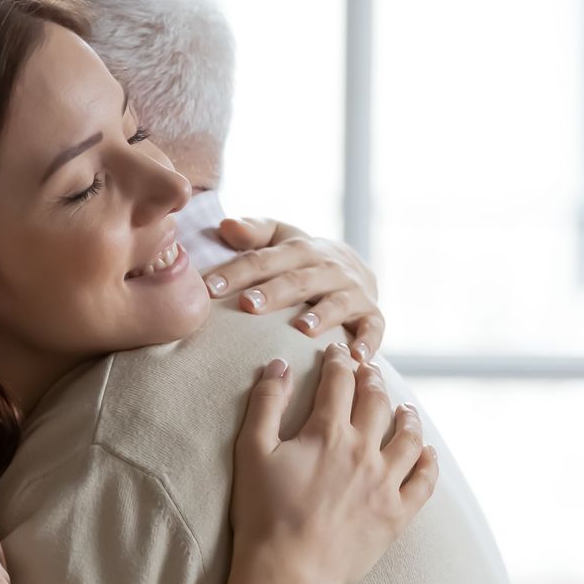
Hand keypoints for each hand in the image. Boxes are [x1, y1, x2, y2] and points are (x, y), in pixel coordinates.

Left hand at [202, 216, 384, 360]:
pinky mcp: (371, 315)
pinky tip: (356, 358)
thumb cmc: (303, 259)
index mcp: (301, 250)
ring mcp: (353, 292)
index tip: (210, 287)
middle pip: (299, 280)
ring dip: (322, 315)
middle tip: (248, 305)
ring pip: (337, 302)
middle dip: (274, 292)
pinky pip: (373, 329)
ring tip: (302, 328)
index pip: (265, 259)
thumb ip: (254, 232)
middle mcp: (329, 268)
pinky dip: (368, 342)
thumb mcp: (281, 239)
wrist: (356, 268)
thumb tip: (225, 225)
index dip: (238, 272)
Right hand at [230, 343, 437, 583]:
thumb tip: (278, 365)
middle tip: (369, 370)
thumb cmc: (263, 514)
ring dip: (407, 416)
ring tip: (406, 408)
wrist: (289, 572)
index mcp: (328, 432)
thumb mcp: (251, 452)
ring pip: (408, 437)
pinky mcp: (397, 514)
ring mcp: (385, 483)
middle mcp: (363, 451)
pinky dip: (428, 463)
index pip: (339, 382)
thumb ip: (265, 404)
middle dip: (373, 380)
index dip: (338, 362)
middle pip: (376, 402)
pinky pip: (424, 482)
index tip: (337, 352)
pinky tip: (427, 453)